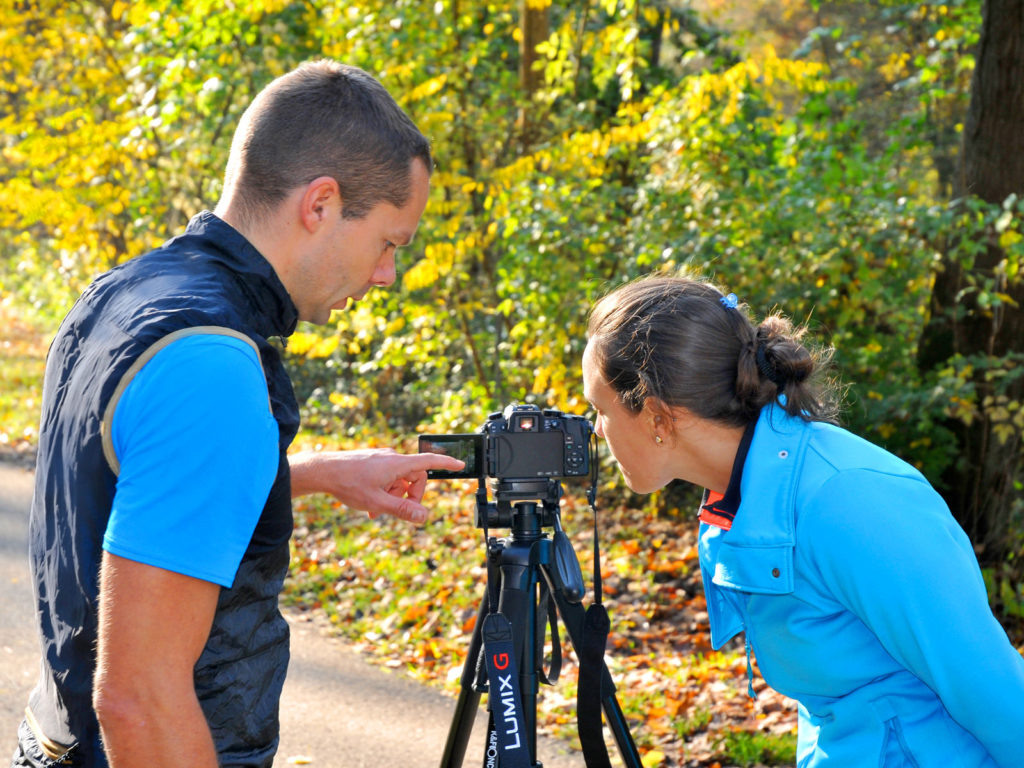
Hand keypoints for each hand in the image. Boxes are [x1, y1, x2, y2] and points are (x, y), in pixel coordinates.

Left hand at [288, 448, 464, 523]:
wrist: (322, 471)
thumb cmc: (348, 484)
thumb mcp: (378, 502)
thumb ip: (402, 510)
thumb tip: (424, 516)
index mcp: (397, 464)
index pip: (429, 461)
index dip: (446, 463)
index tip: (461, 465)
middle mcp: (391, 458)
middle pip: (414, 477)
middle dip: (409, 495)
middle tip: (397, 510)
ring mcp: (381, 459)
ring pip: (399, 479)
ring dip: (393, 496)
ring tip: (376, 512)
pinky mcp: (372, 462)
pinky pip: (387, 477)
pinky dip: (384, 491)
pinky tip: (370, 505)